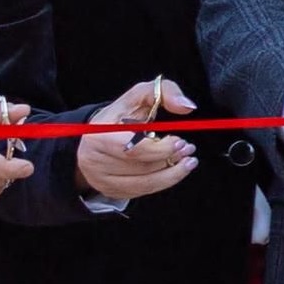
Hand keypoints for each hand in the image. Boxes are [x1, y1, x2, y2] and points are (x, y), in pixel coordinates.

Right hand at [76, 76, 200, 202]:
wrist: (97, 137)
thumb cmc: (120, 117)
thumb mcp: (138, 97)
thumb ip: (163, 92)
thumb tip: (187, 105)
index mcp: (98, 135)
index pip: (133, 148)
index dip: (160, 149)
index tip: (180, 141)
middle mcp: (95, 160)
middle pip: (140, 166)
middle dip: (170, 158)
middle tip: (188, 149)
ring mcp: (102, 179)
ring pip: (145, 182)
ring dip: (173, 172)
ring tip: (188, 160)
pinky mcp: (112, 191)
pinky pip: (144, 191)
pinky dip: (164, 181)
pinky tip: (176, 170)